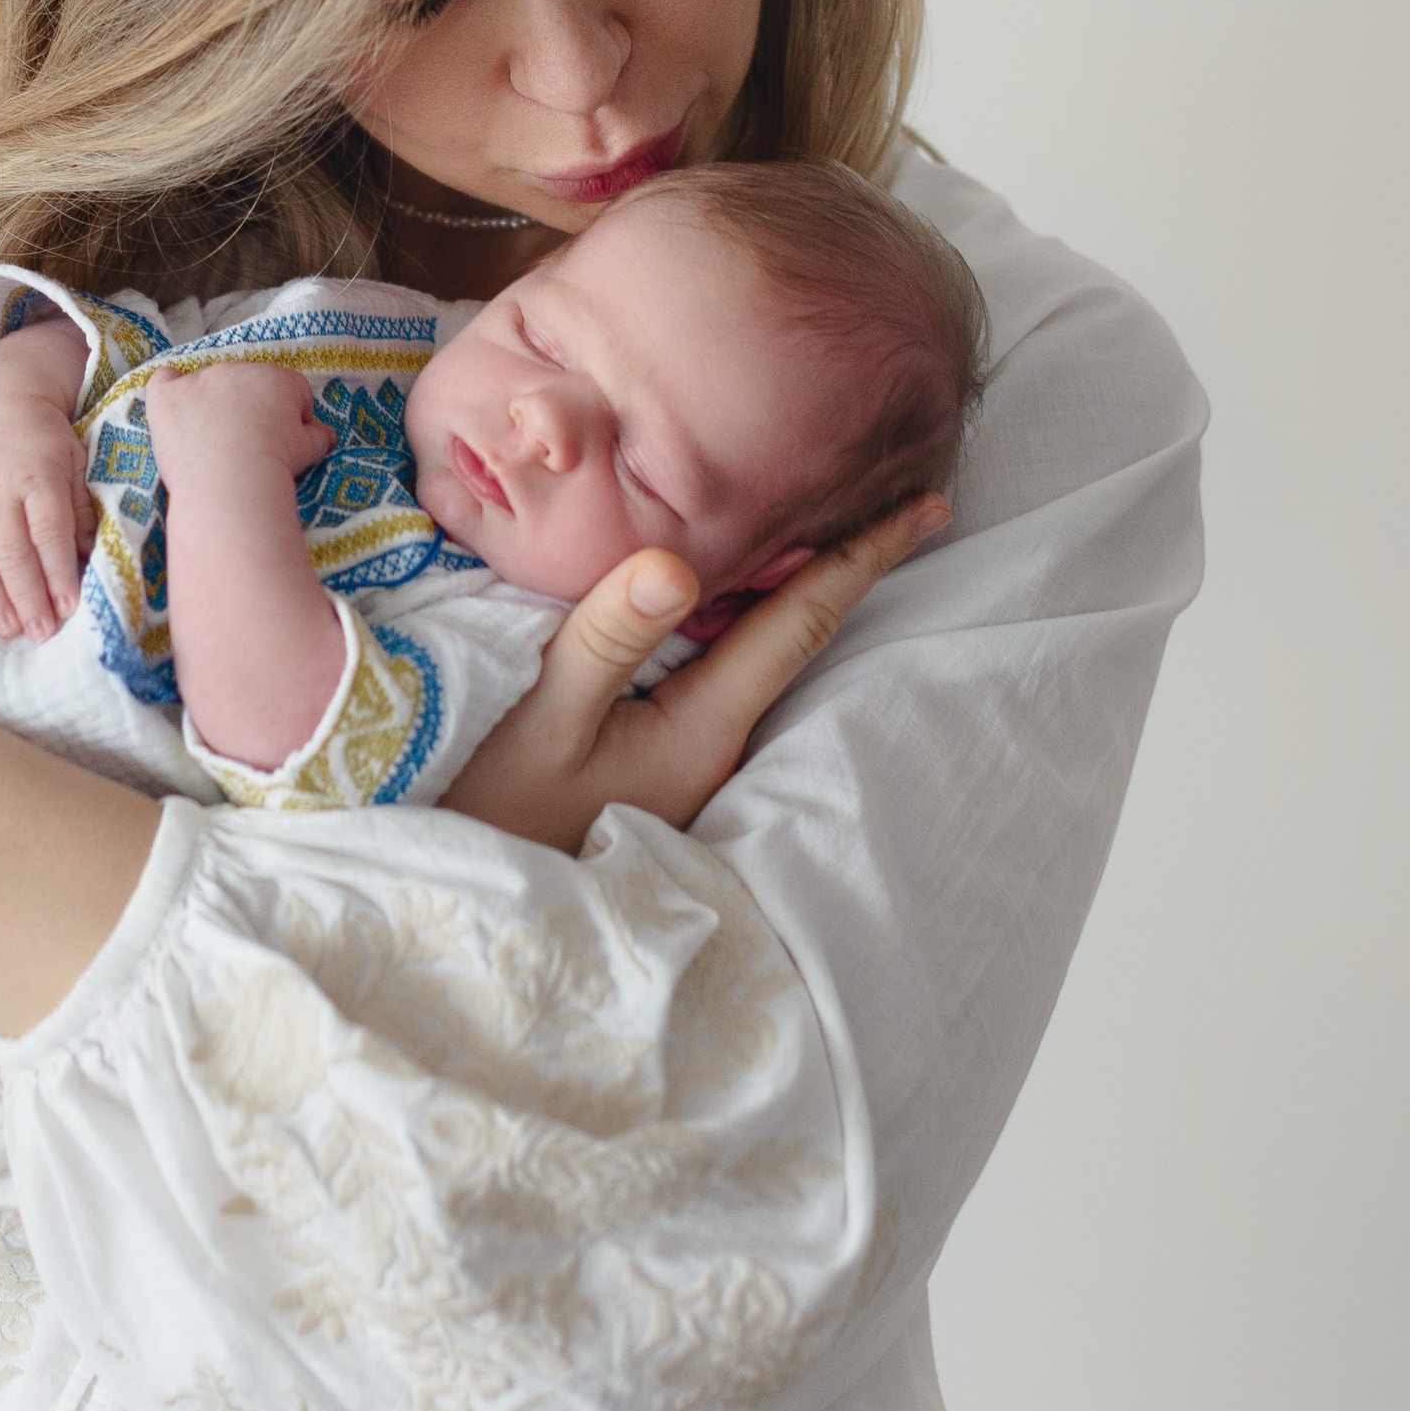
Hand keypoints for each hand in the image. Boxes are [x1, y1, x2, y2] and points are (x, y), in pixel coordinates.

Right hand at [0, 323, 93, 639]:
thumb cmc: (46, 434)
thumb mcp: (75, 460)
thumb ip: (79, 509)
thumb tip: (90, 557)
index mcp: (38, 476)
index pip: (49, 531)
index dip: (58, 571)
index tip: (69, 606)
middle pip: (12, 550)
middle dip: (27, 596)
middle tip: (41, 633)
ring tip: (7, 629)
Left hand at [145, 360, 334, 486]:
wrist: (230, 480)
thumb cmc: (276, 464)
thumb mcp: (310, 450)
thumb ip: (319, 435)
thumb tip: (326, 433)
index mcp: (278, 380)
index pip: (290, 389)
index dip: (289, 416)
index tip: (283, 441)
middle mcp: (238, 370)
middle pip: (247, 384)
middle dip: (249, 409)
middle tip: (247, 447)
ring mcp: (199, 380)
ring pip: (206, 383)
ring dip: (212, 405)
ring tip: (213, 443)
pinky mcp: (168, 396)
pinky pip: (164, 379)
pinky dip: (168, 392)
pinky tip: (173, 412)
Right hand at [442, 494, 950, 853]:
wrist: (479, 918)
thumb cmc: (498, 809)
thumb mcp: (543, 721)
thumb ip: (605, 639)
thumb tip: (674, 564)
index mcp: (705, 723)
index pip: (801, 622)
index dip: (864, 556)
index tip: (930, 505)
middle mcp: (714, 738)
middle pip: (795, 633)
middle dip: (846, 562)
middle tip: (901, 492)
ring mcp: (688, 751)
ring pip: (755, 650)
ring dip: (790, 586)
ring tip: (829, 520)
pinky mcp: (657, 754)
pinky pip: (716, 667)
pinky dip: (737, 614)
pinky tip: (728, 586)